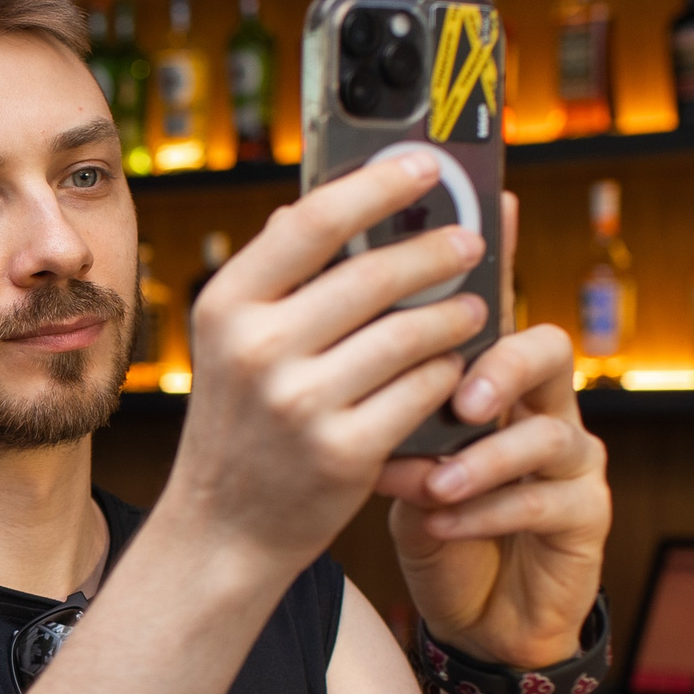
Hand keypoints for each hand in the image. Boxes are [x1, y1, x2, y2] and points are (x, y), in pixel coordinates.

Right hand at [167, 151, 485, 581]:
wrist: (223, 528)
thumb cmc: (243, 422)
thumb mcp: (233, 344)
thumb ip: (276, 278)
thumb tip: (327, 201)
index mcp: (226, 307)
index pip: (310, 223)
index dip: (375, 186)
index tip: (425, 165)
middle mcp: (256, 351)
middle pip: (374, 275)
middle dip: (437, 252)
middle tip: (469, 244)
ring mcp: (300, 404)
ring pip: (411, 335)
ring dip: (455, 317)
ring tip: (470, 312)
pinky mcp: (345, 452)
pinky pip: (424, 390)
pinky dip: (446, 374)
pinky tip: (449, 370)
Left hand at [375, 193, 608, 667]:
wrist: (471, 605)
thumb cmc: (422, 507)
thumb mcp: (385, 438)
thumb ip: (366, 379)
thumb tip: (304, 297)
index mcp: (492, 371)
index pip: (496, 303)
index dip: (496, 257)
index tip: (478, 222)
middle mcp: (542, 402)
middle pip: (546, 349)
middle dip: (498, 366)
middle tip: (456, 395)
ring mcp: (573, 457)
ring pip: (550, 432)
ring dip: (486, 457)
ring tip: (434, 480)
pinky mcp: (584, 517)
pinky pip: (546, 505)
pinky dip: (485, 513)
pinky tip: (439, 521)